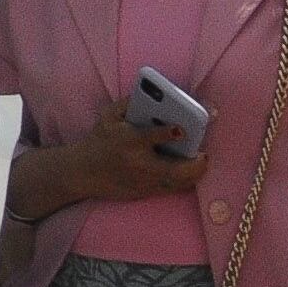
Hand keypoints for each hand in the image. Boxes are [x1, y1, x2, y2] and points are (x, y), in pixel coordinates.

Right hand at [64, 99, 206, 202]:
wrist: (83, 172)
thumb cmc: (99, 141)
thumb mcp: (107, 117)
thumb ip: (129, 104)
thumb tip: (155, 94)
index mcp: (129, 141)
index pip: (150, 137)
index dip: (167, 133)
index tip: (181, 129)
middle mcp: (139, 164)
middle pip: (175, 170)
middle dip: (195, 163)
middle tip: (204, 154)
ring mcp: (145, 181)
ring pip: (179, 182)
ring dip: (195, 172)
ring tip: (201, 160)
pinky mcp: (148, 192)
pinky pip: (175, 189)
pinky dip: (187, 180)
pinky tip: (191, 171)